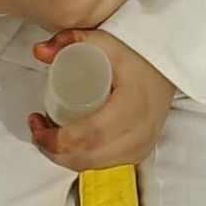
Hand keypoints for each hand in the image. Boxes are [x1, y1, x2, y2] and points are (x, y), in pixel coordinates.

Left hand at [30, 28, 175, 170]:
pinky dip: (82, 158)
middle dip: (54, 150)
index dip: (58, 139)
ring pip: (94, 165)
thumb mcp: (105, 41)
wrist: (169, 66)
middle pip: (88, 157)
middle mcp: (140, 133)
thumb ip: (70, 40)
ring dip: (65, 157)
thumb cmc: (136, 53)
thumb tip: (38, 51)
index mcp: (133, 105)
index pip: (90, 134)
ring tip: (48, 134)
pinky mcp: (140, 154)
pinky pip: (105, 164)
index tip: (37, 124)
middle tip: (37, 129)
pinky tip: (69, 145)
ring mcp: (142, 147)